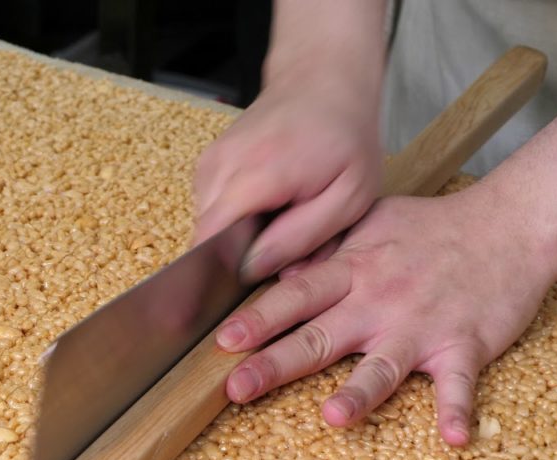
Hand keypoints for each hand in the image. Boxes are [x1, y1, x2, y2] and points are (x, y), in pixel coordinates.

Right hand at [193, 70, 381, 281]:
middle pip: (208, 237)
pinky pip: (211, 208)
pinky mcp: (208, 163)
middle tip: (284, 245)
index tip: (249, 281)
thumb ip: (301, 237)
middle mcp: (222, 165)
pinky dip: (235, 216)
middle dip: (240, 255)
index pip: (210, 239)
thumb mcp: (348, 197)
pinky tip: (268, 203)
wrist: (323, 81)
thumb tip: (252, 270)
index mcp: (258, 175)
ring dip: (238, 235)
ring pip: (208, 225)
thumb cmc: (345, 137)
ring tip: (280, 218)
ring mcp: (210, 161)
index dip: (222, 270)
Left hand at [214, 187, 554, 444]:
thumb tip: (281, 273)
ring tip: (335, 418)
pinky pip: (460, 383)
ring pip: (384, 366)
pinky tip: (454, 438)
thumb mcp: (371, 222)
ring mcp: (422, 326)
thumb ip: (326, 250)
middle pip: (321, 336)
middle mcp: (380, 301)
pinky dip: (458, 410)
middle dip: (276, 363)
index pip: (295, 296)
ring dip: (360, 393)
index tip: (222, 341)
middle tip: (238, 387)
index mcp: (354, 271)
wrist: (509, 224)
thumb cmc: (434, 226)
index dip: (258, 319)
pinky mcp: (465, 345)